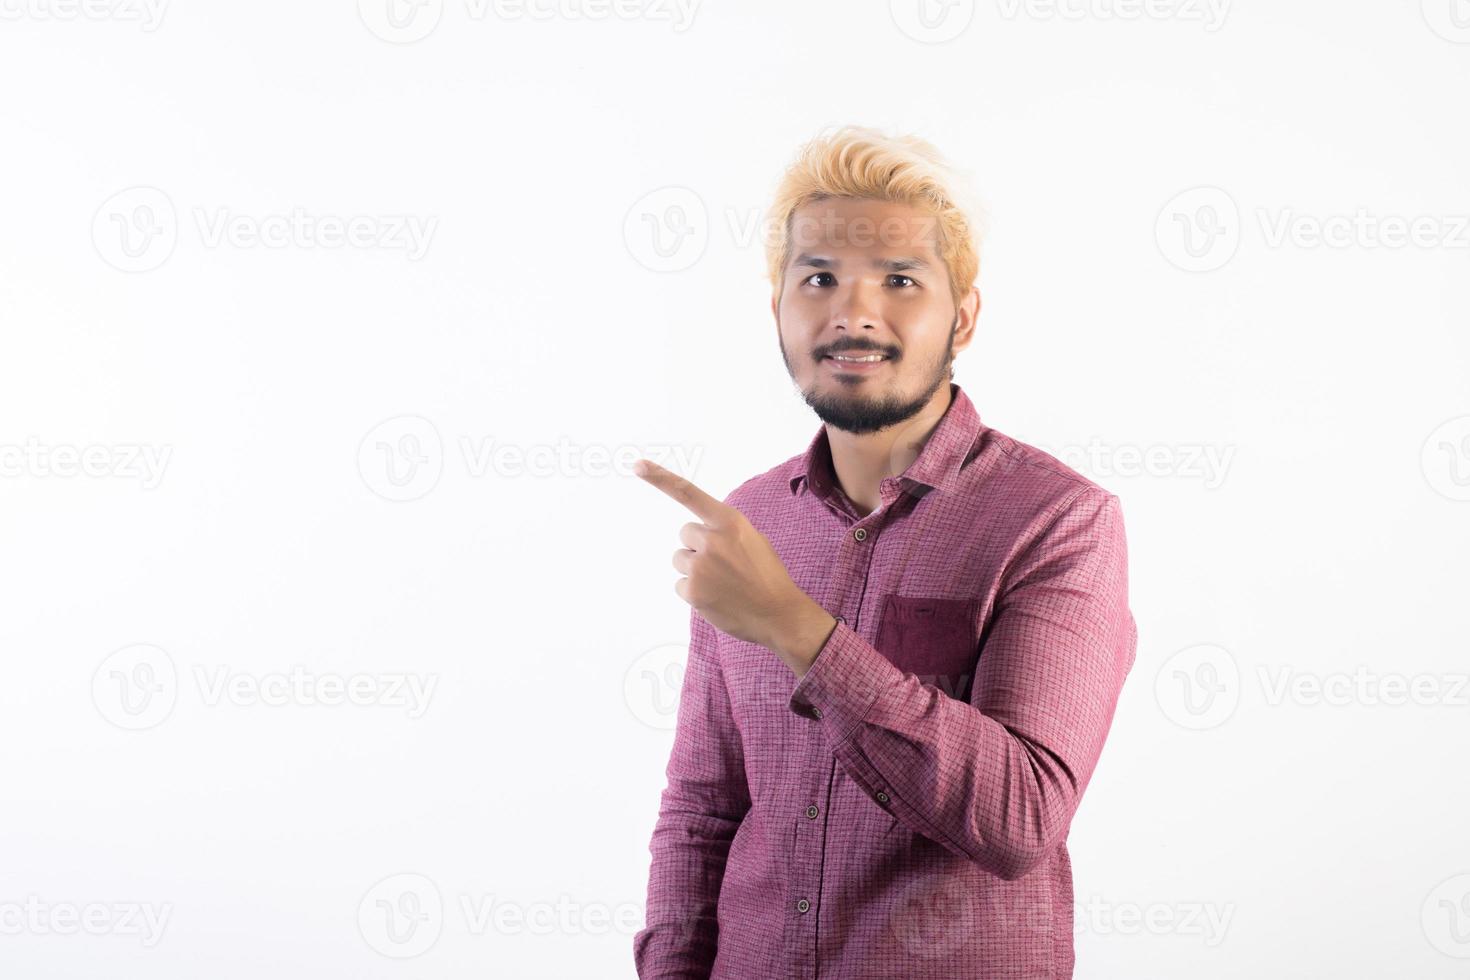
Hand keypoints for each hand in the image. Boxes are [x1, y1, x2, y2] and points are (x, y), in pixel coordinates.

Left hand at [634, 458, 835, 672]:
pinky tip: (716, 597)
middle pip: (685, 534)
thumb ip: (725, 529)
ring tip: (722, 582)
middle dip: (698, 546)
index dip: (660, 478)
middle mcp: (711, 540)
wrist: (778, 613)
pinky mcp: (692, 591)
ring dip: (695, 569)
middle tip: (723, 563)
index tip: (638, 465)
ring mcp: (700, 566)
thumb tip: (700, 532)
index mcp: (729, 522)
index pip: (688, 493)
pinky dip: (695, 591)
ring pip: (681, 559)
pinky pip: (681, 585)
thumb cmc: (767, 575)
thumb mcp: (752, 539)